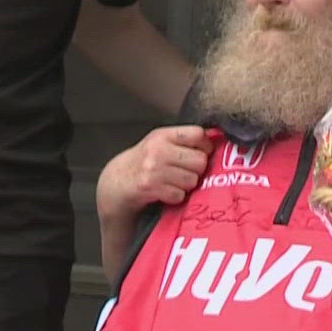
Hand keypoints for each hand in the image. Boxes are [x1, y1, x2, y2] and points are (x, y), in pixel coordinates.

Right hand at [97, 125, 213, 220]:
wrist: (116, 182)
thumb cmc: (143, 162)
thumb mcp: (160, 144)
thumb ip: (183, 141)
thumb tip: (215, 138)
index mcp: (163, 135)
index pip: (198, 134)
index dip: (205, 146)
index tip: (201, 152)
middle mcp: (158, 150)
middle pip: (200, 160)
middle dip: (197, 169)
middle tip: (185, 172)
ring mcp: (154, 169)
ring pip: (192, 180)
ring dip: (186, 185)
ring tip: (173, 182)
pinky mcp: (150, 187)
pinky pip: (180, 195)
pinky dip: (175, 196)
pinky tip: (165, 191)